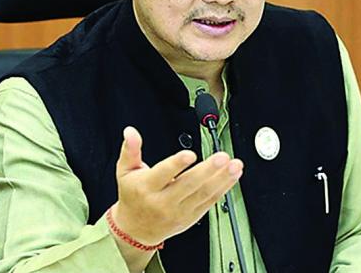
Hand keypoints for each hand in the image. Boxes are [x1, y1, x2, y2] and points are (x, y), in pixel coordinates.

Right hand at [112, 126, 242, 245]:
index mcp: (147, 187)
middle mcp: (164, 200)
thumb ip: (130, 150)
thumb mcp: (125, 171)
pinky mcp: (191, 216)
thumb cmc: (132, 196)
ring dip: (222, 178)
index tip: (190, 154)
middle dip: (208, 170)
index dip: (177, 164)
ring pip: (204, 193)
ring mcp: (179, 210)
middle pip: (189, 184)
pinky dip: (224, 188)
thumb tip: (130, 132)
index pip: (163, 174)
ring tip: (234, 165)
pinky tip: (232, 176)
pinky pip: (210, 201)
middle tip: (222, 157)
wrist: (136, 229)